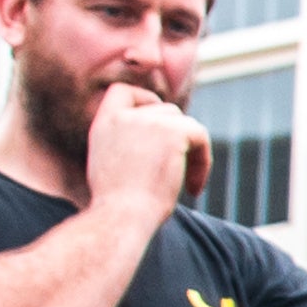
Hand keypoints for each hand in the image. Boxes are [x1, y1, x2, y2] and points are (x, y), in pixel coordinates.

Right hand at [86, 84, 210, 214]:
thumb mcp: (110, 168)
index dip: (146, 102)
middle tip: (180, 172)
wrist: (121, 214)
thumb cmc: (118, 207)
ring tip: (187, 185)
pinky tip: (194, 189)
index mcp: (104, 123)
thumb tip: (154, 146)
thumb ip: (125, 146)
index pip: (122, 92)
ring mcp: (148, 121)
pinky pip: (200, 135)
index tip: (161, 126)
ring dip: (193, 153)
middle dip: (179, 139)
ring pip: (186, 124)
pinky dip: (203, 162)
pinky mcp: (172, 132)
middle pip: (166, 110)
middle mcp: (124, 116)